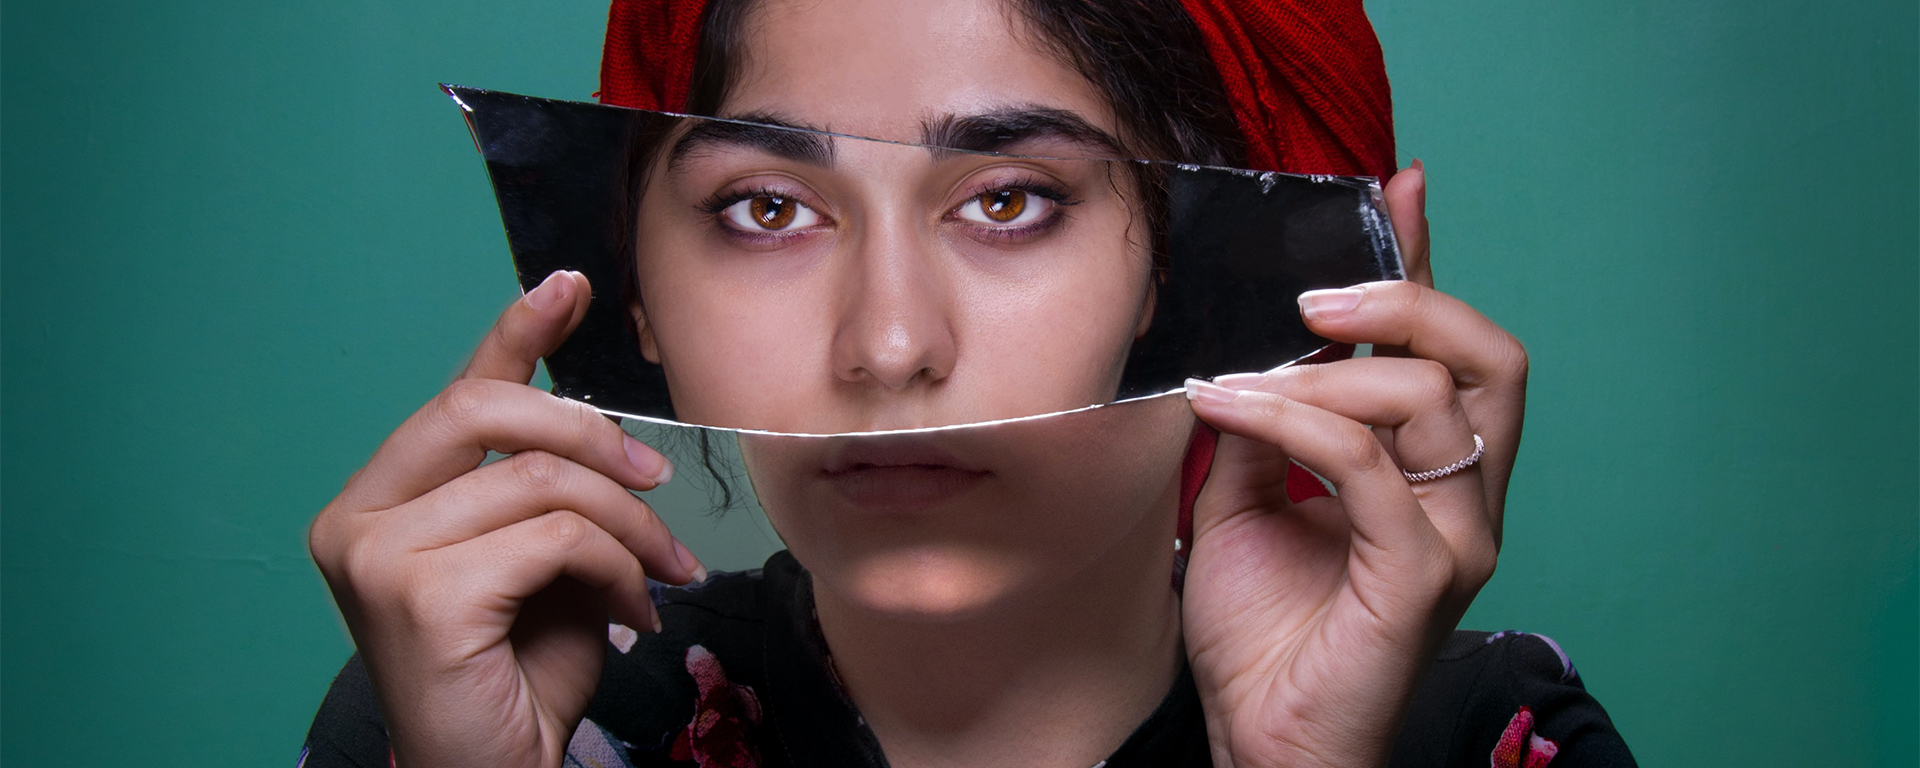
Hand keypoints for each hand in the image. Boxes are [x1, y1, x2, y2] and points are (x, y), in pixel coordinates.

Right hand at [308, 271, 704, 767]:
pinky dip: (617, 566)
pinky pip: (554, 537)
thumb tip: (602, 427)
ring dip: (627, 524)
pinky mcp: (416, 596)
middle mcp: (355, 518)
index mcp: (380, 500)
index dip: (515, 333)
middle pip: (483, 413)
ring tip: (660, 572)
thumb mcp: (545, 560)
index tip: (570, 284)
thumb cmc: (518, 674)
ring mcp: (375, 555)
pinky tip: (633, 609)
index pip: (455, 398)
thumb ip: (548, 492)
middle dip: (590, 433)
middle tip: (656, 476)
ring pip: (540, 481)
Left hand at [1179, 163, 1529, 766]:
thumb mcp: (1243, 499)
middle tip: (1313, 295)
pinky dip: (1297, 419)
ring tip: (1239, 378)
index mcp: (1426, 471)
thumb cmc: (1261, 632)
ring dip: (1322, 369)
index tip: (1398, 188)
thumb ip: (1260, 423)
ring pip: (1431, 398)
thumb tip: (1244, 346)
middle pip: (1488, 357)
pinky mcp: (1424, 575)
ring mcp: (1454, 536)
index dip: (1424, 264)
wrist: (1261, 738)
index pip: (1444, 349)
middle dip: (1407, 299)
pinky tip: (1233, 408)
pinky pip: (1370, 464)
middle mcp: (1461, 497)